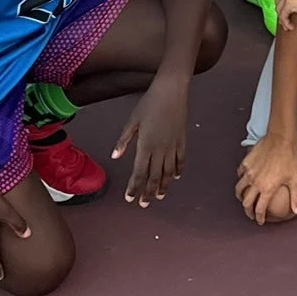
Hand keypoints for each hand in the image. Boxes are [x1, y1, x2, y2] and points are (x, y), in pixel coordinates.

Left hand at [112, 72, 188, 206]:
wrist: (171, 91)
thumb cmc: (148, 103)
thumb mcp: (132, 121)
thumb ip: (124, 140)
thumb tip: (115, 156)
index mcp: (145, 146)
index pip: (139, 172)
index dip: (134, 187)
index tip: (130, 198)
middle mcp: (160, 149)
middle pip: (154, 176)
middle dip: (148, 192)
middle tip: (144, 204)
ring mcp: (173, 145)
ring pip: (168, 172)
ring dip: (163, 186)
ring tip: (160, 197)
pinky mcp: (182, 140)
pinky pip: (180, 159)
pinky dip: (177, 170)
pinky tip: (174, 177)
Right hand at [237, 131, 296, 224]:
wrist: (281, 139)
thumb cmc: (289, 158)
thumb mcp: (295, 179)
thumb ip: (296, 197)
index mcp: (267, 189)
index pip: (259, 209)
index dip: (259, 218)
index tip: (260, 221)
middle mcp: (255, 183)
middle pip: (247, 203)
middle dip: (248, 211)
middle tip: (251, 214)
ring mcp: (249, 173)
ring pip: (239, 190)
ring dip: (241, 197)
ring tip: (244, 200)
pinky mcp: (246, 163)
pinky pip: (239, 175)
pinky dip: (240, 181)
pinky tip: (244, 181)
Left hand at [274, 0, 296, 32]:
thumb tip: (296, 0)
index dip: (281, 1)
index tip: (284, 9)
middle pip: (277, 0)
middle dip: (281, 11)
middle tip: (286, 18)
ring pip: (279, 9)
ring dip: (283, 18)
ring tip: (289, 24)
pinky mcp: (290, 3)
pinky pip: (282, 16)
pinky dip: (286, 23)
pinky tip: (291, 26)